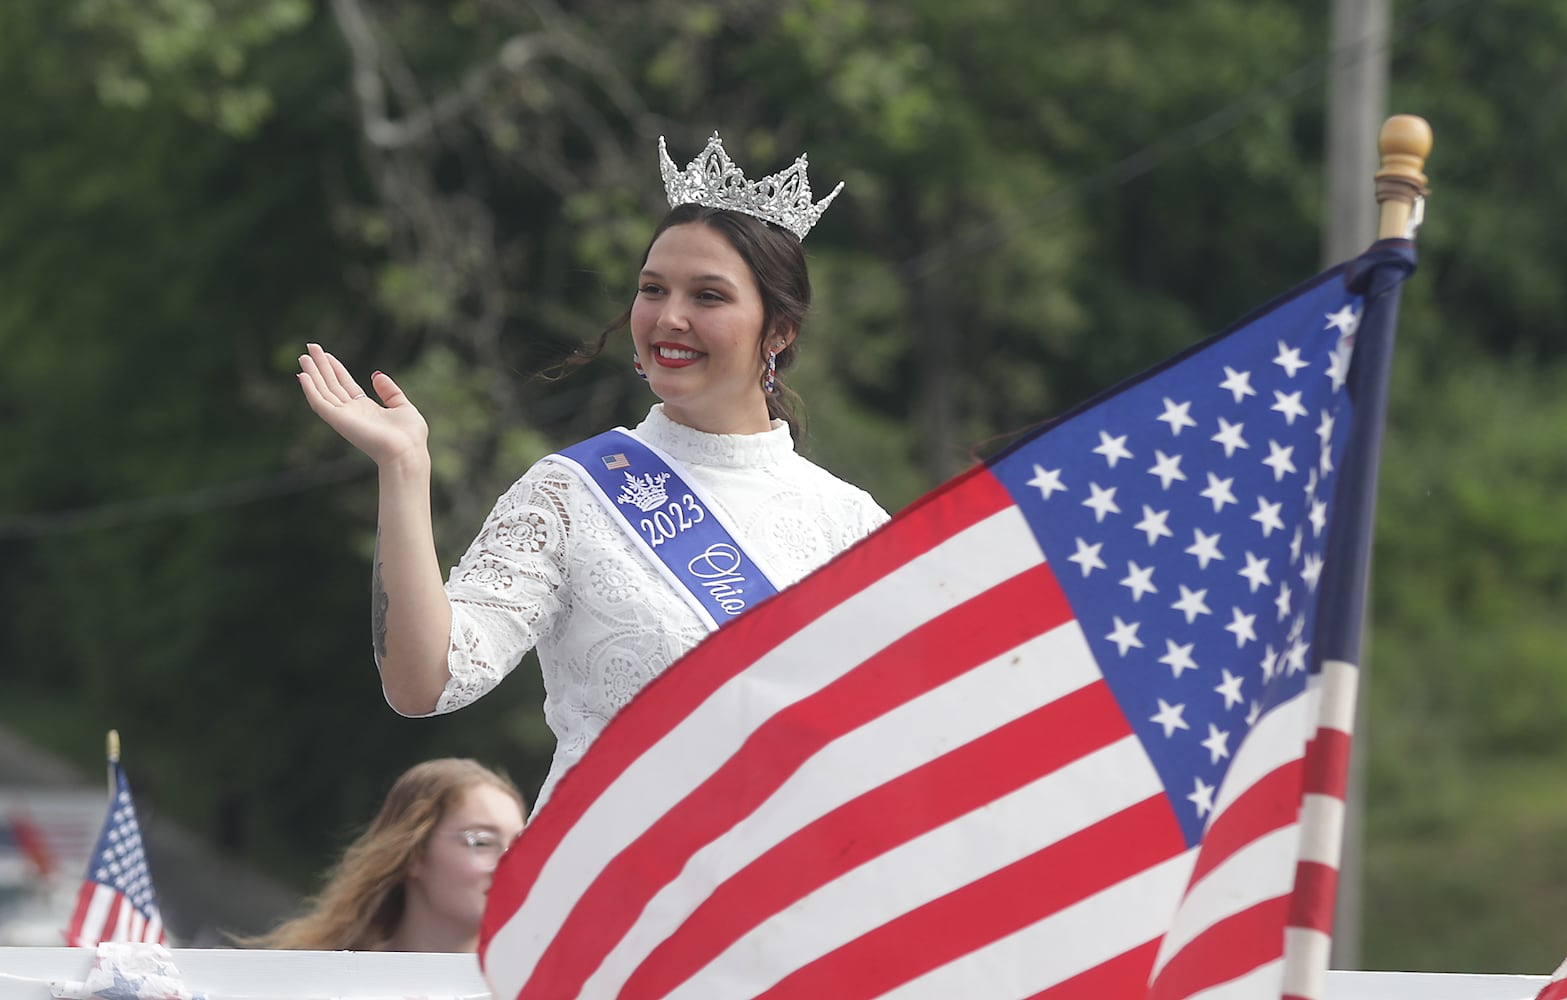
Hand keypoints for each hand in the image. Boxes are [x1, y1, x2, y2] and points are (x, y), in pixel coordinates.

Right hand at [296, 344, 428, 466]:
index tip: (326, 355)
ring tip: (303, 356)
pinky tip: (303, 375)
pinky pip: (320, 403)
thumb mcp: (403, 406)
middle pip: (332, 385)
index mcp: (366, 409)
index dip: (336, 369)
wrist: (407, 452)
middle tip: (310, 347)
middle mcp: (352, 413)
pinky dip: (310, 389)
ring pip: (323, 391)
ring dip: (312, 374)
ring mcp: (344, 417)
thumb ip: (389, 391)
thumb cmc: (409, 436)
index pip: (346, 385)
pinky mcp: (338, 420)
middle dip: (321, 367)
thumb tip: (376, 375)